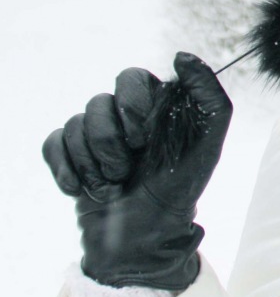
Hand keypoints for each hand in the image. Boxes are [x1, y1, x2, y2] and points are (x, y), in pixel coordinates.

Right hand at [42, 53, 231, 289]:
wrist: (144, 240)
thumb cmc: (179, 191)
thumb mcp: (208, 145)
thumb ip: (210, 98)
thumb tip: (180, 56)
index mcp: (154, 109)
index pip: (130, 77)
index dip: (132, 106)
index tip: (146, 138)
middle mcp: (123, 118)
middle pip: (97, 102)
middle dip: (110, 140)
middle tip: (129, 168)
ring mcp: (94, 137)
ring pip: (75, 125)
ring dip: (94, 164)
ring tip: (114, 185)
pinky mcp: (69, 157)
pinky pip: (53, 142)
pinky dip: (68, 170)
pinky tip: (84, 191)